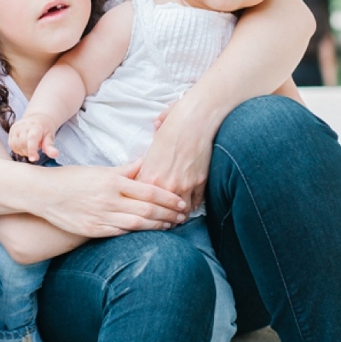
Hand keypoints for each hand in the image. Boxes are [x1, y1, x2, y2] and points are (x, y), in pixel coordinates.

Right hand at [8, 113, 58, 161]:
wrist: (37, 118)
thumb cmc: (44, 130)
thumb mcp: (50, 137)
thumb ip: (50, 147)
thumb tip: (55, 154)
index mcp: (35, 127)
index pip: (31, 139)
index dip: (32, 150)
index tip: (34, 159)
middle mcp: (23, 126)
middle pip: (22, 144)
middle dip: (28, 152)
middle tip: (35, 153)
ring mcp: (16, 128)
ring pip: (15, 145)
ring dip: (22, 152)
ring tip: (29, 149)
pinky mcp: (11, 131)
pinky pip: (11, 144)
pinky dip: (17, 149)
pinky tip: (23, 148)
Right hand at [35, 161, 187, 238]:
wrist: (43, 194)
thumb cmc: (72, 179)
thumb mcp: (99, 170)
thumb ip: (125, 169)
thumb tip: (146, 161)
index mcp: (111, 181)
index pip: (148, 190)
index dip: (168, 198)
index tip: (181, 202)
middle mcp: (108, 200)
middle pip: (147, 209)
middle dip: (168, 214)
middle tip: (183, 216)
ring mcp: (100, 217)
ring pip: (137, 224)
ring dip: (157, 226)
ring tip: (170, 225)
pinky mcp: (93, 230)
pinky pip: (121, 233)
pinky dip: (137, 233)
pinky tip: (148, 232)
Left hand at [137, 99, 213, 215]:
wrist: (195, 119)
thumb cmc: (172, 126)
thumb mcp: (153, 144)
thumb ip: (147, 161)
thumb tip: (144, 163)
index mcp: (149, 174)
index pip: (141, 201)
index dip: (142, 207)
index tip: (144, 212)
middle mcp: (165, 184)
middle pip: (160, 211)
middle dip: (160, 218)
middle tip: (161, 222)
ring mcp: (183, 185)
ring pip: (180, 210)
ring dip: (178, 215)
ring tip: (177, 218)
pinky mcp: (199, 182)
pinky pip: (196, 202)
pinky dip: (193, 205)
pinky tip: (190, 206)